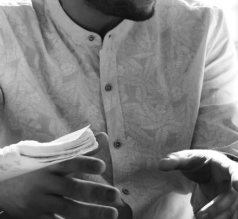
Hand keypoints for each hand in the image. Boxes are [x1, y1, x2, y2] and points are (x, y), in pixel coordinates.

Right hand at [0, 132, 123, 218]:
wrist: (0, 184)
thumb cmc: (35, 167)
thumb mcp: (53, 155)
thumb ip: (81, 147)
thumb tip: (105, 137)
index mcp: (51, 165)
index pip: (70, 162)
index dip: (85, 164)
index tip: (102, 166)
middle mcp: (46, 183)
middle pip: (72, 188)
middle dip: (95, 192)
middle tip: (116, 195)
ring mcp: (40, 202)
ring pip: (67, 209)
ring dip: (90, 213)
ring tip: (112, 214)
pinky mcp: (36, 217)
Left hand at [158, 149, 237, 218]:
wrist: (209, 169)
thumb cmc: (201, 162)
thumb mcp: (189, 158)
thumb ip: (176, 160)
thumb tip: (161, 165)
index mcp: (226, 166)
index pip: (236, 171)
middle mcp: (233, 182)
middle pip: (232, 197)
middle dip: (217, 208)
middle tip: (199, 216)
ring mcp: (233, 196)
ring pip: (231, 211)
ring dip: (218, 218)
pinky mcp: (228, 207)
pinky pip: (227, 217)